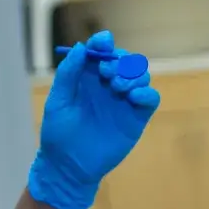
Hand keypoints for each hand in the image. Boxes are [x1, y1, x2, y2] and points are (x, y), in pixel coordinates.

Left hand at [28, 31, 160, 208]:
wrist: (68, 166)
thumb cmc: (59, 133)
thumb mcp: (58, 101)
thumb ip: (68, 74)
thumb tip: (80, 47)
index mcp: (88, 77)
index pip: (101, 51)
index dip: (104, 43)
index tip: (103, 43)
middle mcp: (109, 85)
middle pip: (125, 59)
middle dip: (120, 60)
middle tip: (107, 73)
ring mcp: (124, 101)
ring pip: (141, 75)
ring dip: (133, 74)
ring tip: (118, 87)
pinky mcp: (136, 117)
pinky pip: (150, 99)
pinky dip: (147, 93)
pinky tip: (133, 98)